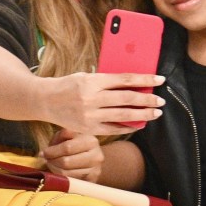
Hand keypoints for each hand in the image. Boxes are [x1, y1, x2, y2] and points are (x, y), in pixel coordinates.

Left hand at [41, 129, 103, 181]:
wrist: (94, 158)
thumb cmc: (78, 145)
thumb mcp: (69, 136)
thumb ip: (60, 137)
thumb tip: (46, 152)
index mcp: (90, 141)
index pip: (67, 147)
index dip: (53, 151)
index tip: (44, 152)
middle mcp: (96, 156)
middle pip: (66, 162)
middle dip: (52, 161)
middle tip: (46, 160)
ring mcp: (95, 170)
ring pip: (67, 173)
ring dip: (54, 170)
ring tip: (51, 165)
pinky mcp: (91, 181)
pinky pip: (70, 181)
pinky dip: (60, 177)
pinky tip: (58, 172)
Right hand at [43, 72, 164, 135]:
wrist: (45, 101)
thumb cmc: (68, 85)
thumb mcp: (86, 76)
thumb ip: (106, 80)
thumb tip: (133, 83)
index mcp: (92, 81)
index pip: (125, 79)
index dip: (144, 79)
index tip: (159, 79)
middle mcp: (92, 98)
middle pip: (127, 98)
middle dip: (147, 99)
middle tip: (160, 100)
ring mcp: (90, 115)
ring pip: (123, 115)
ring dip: (143, 114)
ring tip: (155, 112)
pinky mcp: (88, 128)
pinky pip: (113, 129)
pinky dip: (128, 126)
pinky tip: (138, 124)